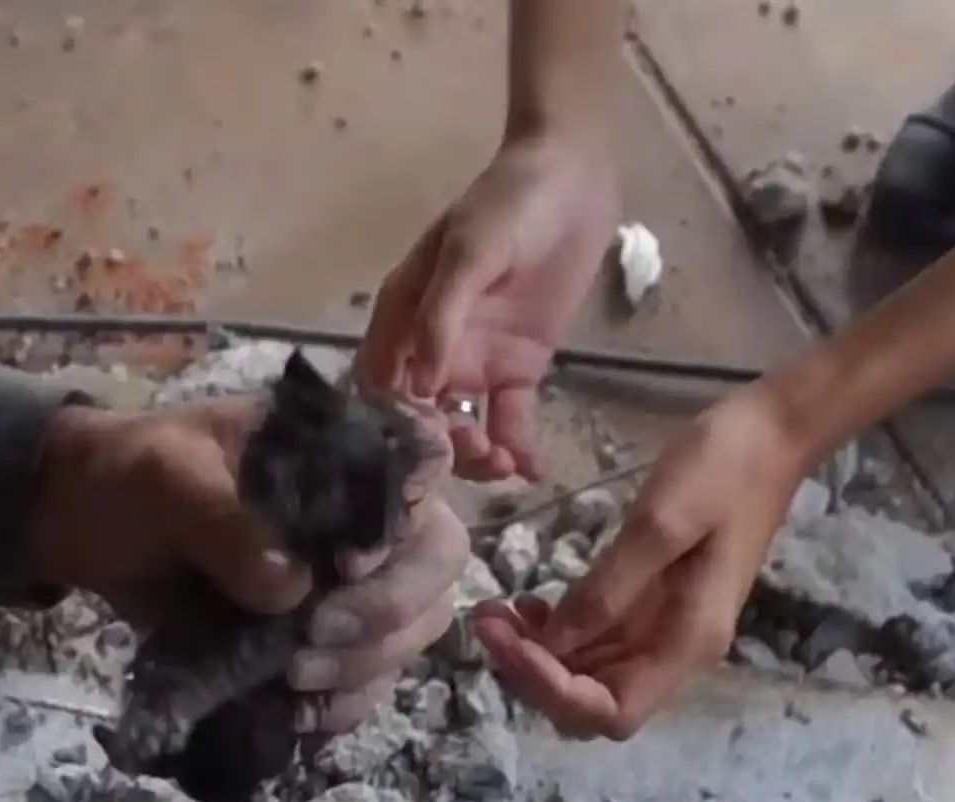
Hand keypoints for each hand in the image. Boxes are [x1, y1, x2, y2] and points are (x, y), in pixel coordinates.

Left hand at [26, 398, 470, 730]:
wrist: (87, 526)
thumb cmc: (136, 476)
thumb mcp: (167, 475)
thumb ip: (223, 520)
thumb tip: (289, 590)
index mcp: (341, 454)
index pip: (424, 466)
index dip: (409, 515)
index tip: (347, 560)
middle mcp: (364, 517)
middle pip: (437, 562)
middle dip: (390, 609)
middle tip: (316, 634)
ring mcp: (351, 584)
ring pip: (415, 629)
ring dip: (367, 664)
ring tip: (294, 679)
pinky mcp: (323, 641)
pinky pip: (370, 681)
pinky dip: (346, 705)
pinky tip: (302, 715)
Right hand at [356, 132, 617, 481]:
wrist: (573, 178)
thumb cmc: (509, 203)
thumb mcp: (469, 251)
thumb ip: (442, 316)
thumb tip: (421, 387)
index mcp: (403, 314)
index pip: (381, 383)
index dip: (393, 422)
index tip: (424, 447)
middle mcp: (432, 345)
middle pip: (421, 417)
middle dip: (441, 448)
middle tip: (479, 458)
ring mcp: (476, 358)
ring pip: (463, 425)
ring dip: (477, 454)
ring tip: (506, 466)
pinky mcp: (519, 365)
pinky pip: (511, 416)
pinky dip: (518, 445)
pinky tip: (532, 470)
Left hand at [472, 383, 807, 739]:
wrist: (772, 435)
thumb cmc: (724, 470)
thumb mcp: (663, 521)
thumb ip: (610, 586)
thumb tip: (554, 643)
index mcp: (687, 641)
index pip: (612, 712)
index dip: (553, 691)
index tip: (510, 641)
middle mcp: (675, 651)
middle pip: (593, 703)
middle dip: (534, 676)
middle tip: (488, 623)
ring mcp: (663, 630)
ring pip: (589, 676)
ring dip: (538, 657)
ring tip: (496, 612)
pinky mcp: (652, 604)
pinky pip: (597, 641)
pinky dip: (557, 633)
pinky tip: (529, 603)